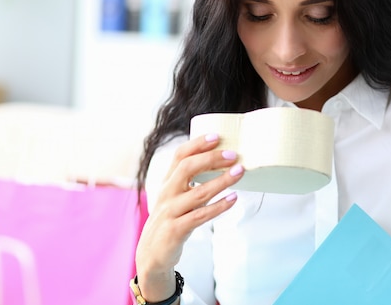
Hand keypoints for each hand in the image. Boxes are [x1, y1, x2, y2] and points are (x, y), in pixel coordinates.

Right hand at [135, 134, 243, 298]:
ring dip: (221, 181)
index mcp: (167, 182)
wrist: (151, 254)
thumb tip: (220, 162)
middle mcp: (167, 193)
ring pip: (198, 192)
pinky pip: (201, 215)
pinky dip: (219, 206)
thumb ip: (190, 181)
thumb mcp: (175, 197)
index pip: (179, 155)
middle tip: (233, 155)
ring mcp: (170, 212)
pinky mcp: (176, 230)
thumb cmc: (170, 219)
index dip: (197, 144)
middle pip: (187, 168)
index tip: (217, 136)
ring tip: (239, 172)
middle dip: (211, 159)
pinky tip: (233, 199)